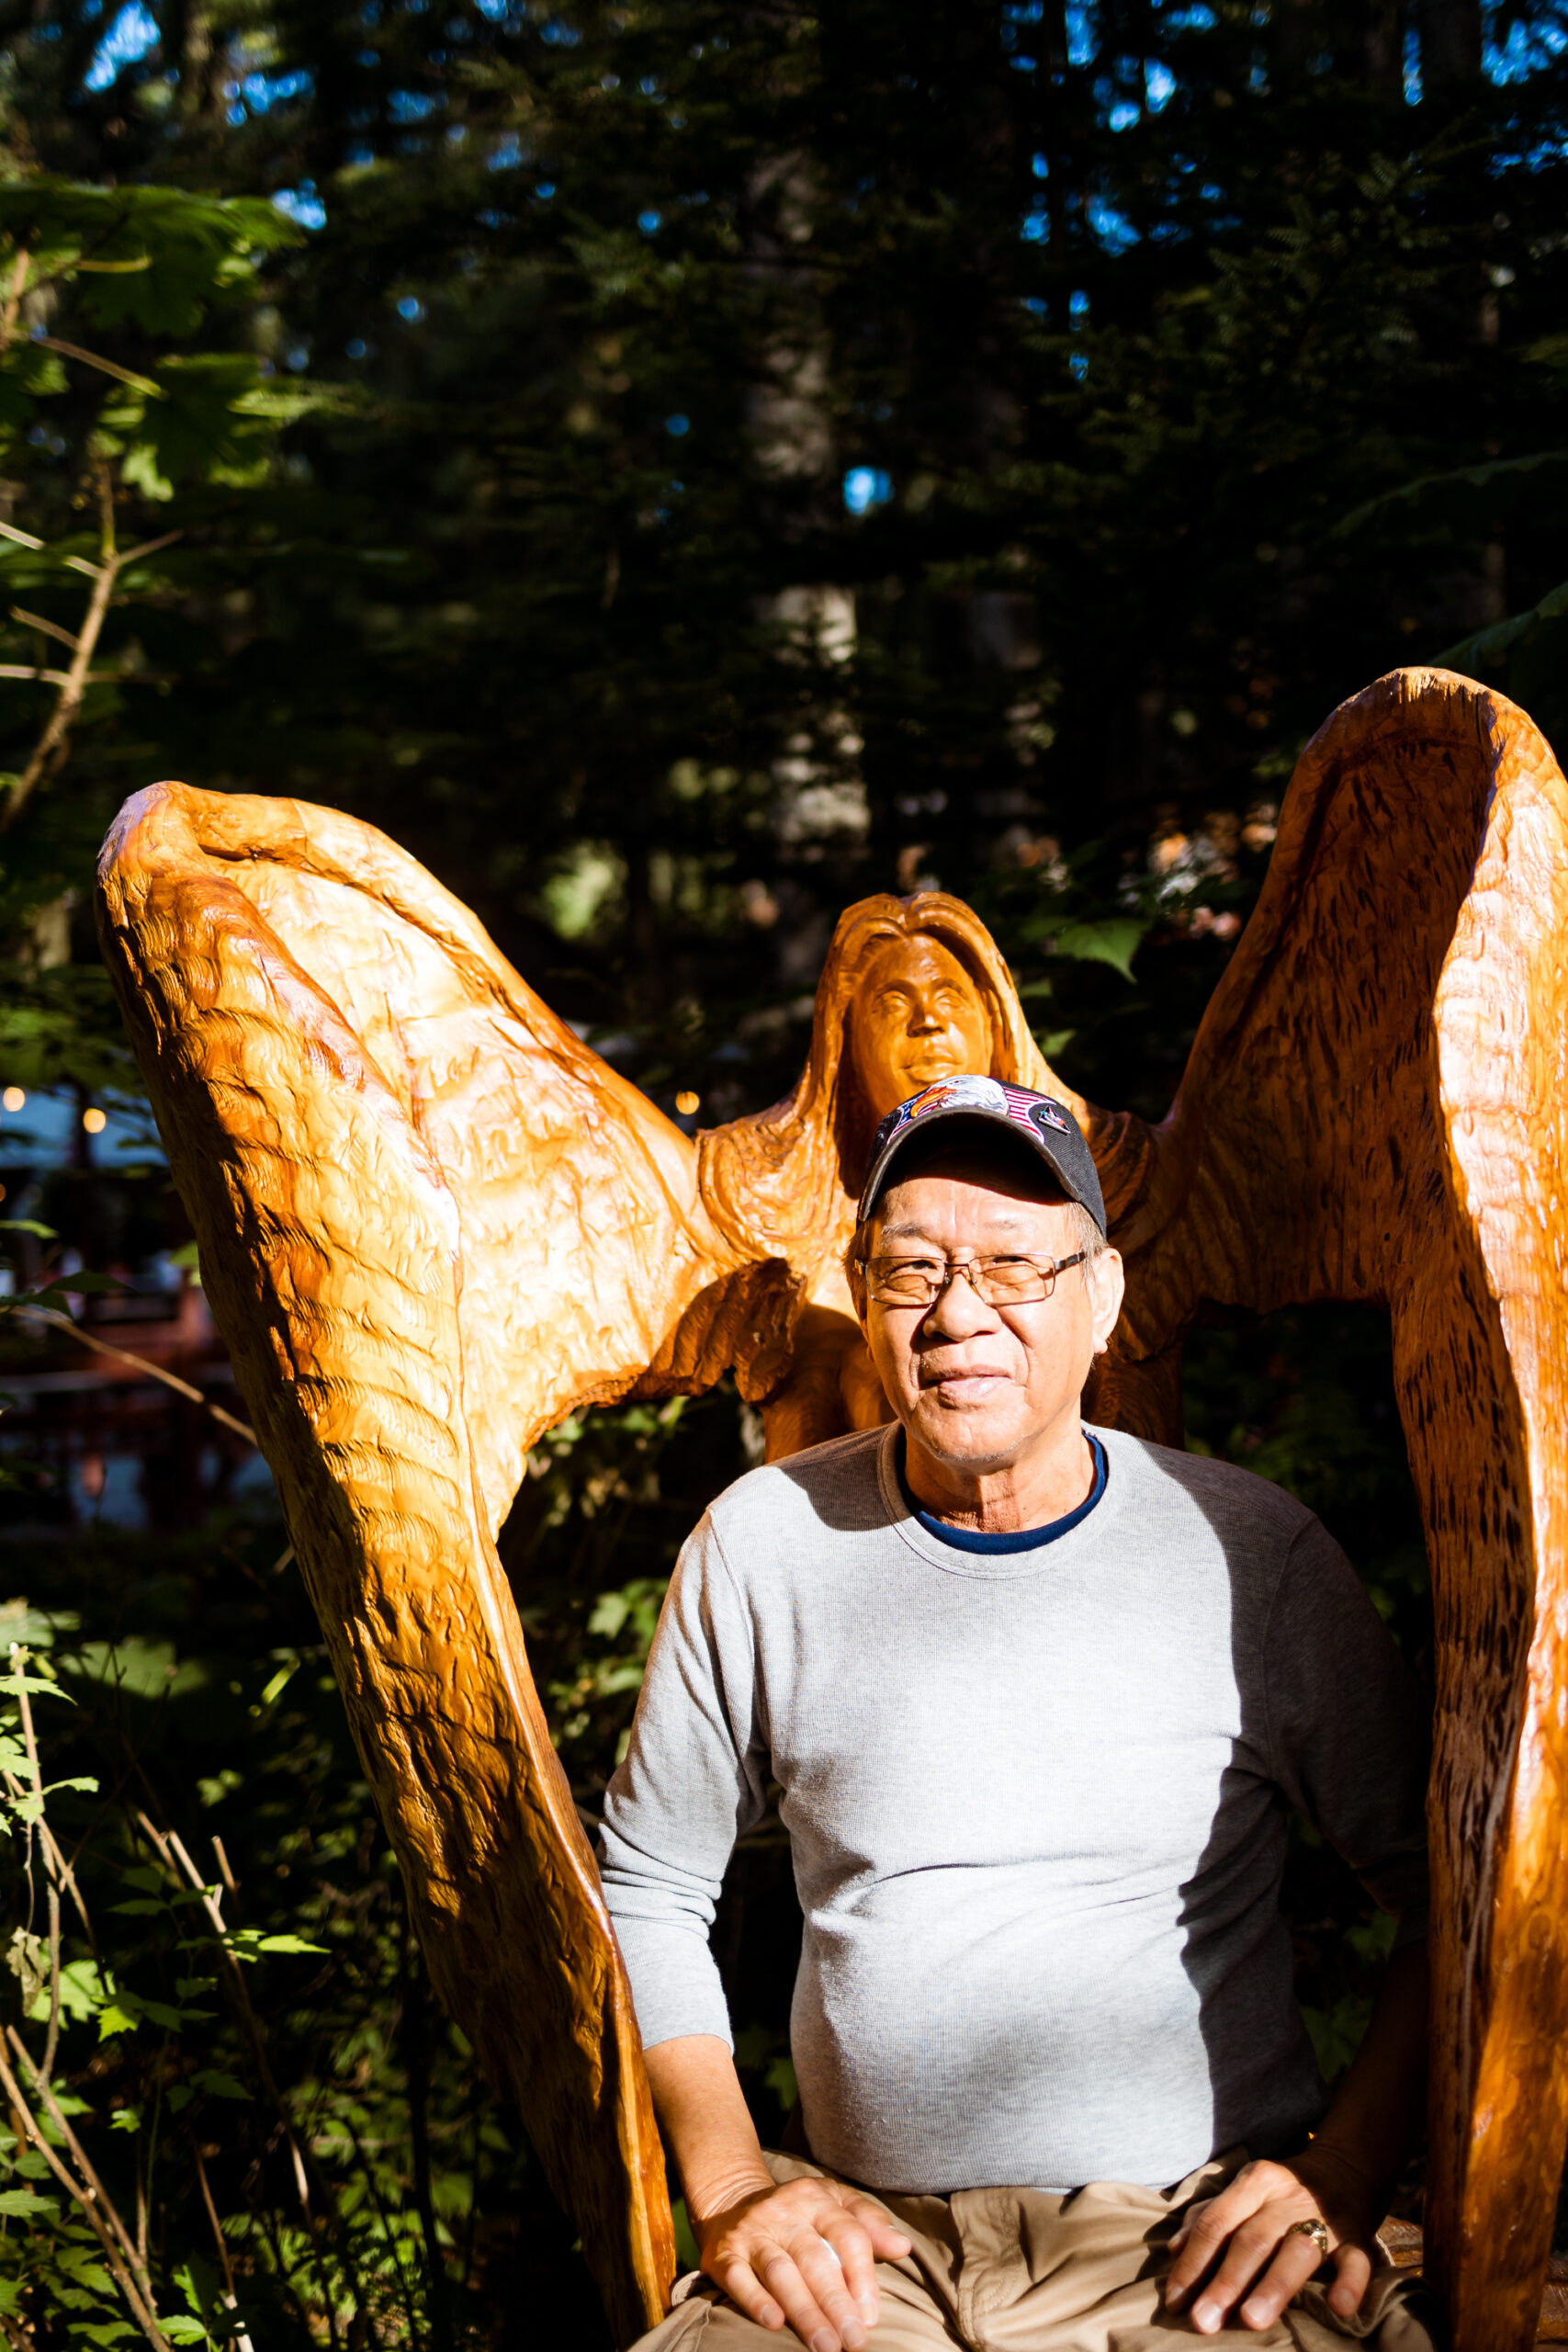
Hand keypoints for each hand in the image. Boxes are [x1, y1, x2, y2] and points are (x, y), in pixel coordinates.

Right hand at [695, 2172, 912, 2351]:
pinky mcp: (724, 2254)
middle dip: (836, 2303)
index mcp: (817, 2198)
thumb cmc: (798, 2212)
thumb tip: (903, 2247)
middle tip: (853, 2340)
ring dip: (804, 2311)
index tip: (871, 2316)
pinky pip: (739, 2278)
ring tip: (825, 2345)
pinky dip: (755, 2300)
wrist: (731, 2199)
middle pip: (815, 2259)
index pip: (847, 2235)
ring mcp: (753, 2232)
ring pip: (781, 2272)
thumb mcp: (834, 2202)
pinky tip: (774, 2323)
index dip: (862, 2276)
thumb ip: (869, 2223)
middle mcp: (784, 2213)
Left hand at [1162, 2151, 1379, 2335]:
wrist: (1345, 2169)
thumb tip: (1174, 2249)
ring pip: (1297, 2250)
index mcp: (1254, 2183)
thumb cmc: (1281, 2193)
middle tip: (1202, 2322)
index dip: (1193, 2263)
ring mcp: (1325, 2217)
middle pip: (1252, 2240)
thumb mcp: (1245, 2191)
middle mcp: (1287, 2197)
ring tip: (1251, 2321)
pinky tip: (1339, 2308)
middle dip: (1225, 2283)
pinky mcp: (1358, 2238)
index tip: (1174, 2302)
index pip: (1216, 2223)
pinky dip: (1350, 2284)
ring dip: (1273, 2286)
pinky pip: (1357, 2262)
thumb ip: (1211, 2216)